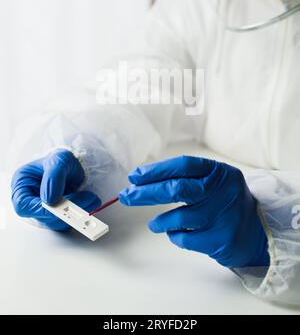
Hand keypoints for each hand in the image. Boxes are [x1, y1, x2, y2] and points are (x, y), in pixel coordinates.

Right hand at [11, 149, 100, 230]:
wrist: (76, 163)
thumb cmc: (62, 159)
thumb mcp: (59, 160)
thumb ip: (53, 177)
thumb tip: (49, 199)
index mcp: (22, 184)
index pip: (23, 205)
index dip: (39, 209)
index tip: (57, 205)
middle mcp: (31, 198)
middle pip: (41, 216)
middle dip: (63, 211)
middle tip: (83, 202)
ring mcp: (44, 208)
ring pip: (56, 221)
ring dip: (75, 213)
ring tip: (92, 199)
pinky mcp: (57, 214)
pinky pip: (67, 220)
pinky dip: (80, 213)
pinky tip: (91, 202)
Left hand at [119, 156, 269, 267]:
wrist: (257, 231)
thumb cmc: (226, 201)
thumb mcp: (215, 180)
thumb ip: (187, 177)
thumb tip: (143, 180)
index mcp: (219, 172)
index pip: (183, 165)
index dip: (156, 170)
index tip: (135, 176)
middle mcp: (222, 191)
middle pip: (177, 189)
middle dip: (146, 193)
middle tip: (127, 196)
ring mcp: (222, 216)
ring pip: (179, 217)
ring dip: (160, 221)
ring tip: (154, 224)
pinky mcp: (220, 240)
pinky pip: (185, 238)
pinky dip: (174, 235)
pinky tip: (175, 233)